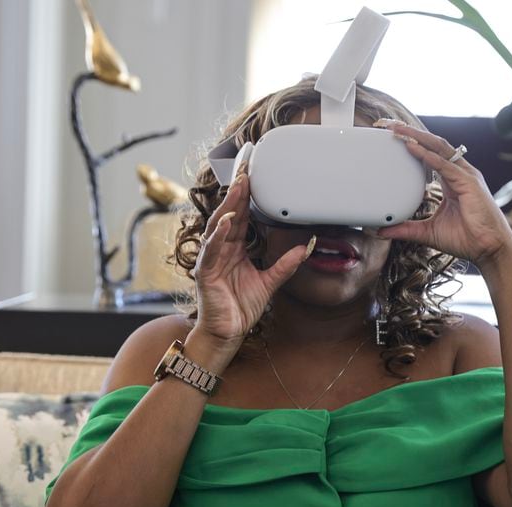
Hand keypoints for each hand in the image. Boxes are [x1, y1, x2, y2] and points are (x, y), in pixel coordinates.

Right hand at [192, 161, 314, 351]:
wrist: (228, 333)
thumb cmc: (241, 307)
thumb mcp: (270, 282)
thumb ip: (286, 264)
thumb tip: (306, 247)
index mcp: (235, 248)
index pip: (242, 216)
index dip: (248, 196)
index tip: (255, 175)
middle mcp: (221, 249)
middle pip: (229, 214)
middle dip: (237, 192)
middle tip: (247, 169)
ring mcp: (211, 258)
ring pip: (218, 226)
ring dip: (229, 205)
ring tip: (239, 187)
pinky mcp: (205, 271)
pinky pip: (211, 249)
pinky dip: (218, 234)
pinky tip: (227, 221)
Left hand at [376, 123, 511, 268]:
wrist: (489, 250)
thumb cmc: (466, 238)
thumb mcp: (427, 232)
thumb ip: (404, 229)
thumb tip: (381, 230)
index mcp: (451, 181)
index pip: (430, 154)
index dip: (412, 143)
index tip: (393, 136)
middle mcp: (459, 173)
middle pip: (433, 145)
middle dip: (412, 133)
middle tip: (391, 125)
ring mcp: (466, 176)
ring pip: (439, 148)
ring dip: (418, 138)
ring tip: (399, 130)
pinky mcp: (469, 183)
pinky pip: (446, 165)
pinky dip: (428, 156)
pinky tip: (413, 149)